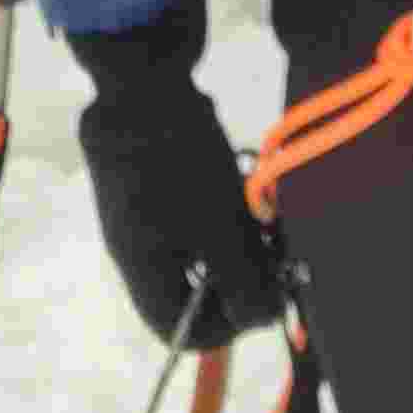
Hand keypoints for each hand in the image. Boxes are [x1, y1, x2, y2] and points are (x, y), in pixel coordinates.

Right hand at [68, 0, 282, 348]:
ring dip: (237, 240)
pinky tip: (244, 184)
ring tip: (265, 213)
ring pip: (198, 249)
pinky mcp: (154, 179)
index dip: (228, 328)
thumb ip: (244, 284)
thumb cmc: (178, 162)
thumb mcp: (220, 230)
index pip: (180, 332)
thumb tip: (264, 319)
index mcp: (143, 269)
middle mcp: (137, 248)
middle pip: (193, 289)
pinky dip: (224, 209)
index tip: (265, 295)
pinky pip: (193, 214)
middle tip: (275, 250)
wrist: (139, 79)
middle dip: (240, 275)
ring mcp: (142, 212)